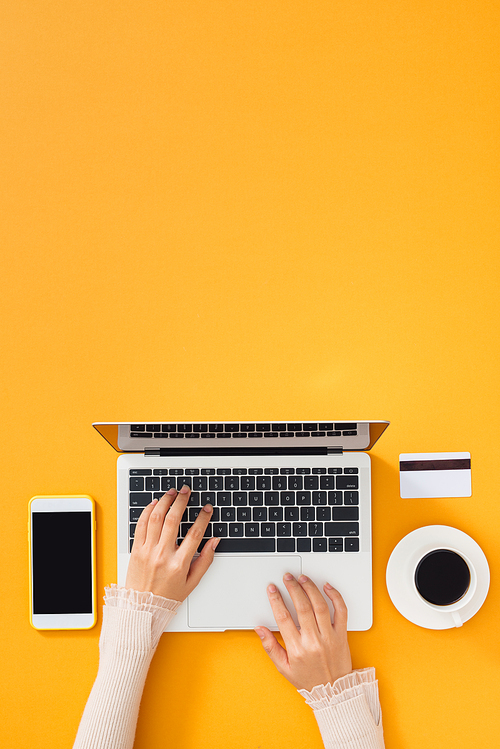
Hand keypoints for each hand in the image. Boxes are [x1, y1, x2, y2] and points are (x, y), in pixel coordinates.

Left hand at [125, 485, 218, 601]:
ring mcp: (147, 551)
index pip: (194, 534)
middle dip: (182, 501)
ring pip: (156, 518)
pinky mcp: (136, 550)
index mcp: (179, 564)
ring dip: (164, 501)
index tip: (207, 509)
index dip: (203, 518)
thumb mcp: (192, 582)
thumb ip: (205, 560)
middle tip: (187, 491)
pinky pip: (141, 525)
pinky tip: (154, 504)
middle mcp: (162, 555)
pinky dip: (147, 511)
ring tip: (171, 493)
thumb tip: (215, 541)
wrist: (141, 608)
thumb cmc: (167, 596)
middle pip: (173, 520)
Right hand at [255, 574, 352, 691]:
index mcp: (297, 649)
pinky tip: (327, 587)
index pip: (284, 618)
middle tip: (287, 578)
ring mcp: (329, 637)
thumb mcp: (284, 668)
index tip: (272, 589)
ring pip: (320, 605)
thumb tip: (260, 629)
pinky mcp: (342, 635)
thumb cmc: (309, 680)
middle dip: (293, 588)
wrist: (334, 693)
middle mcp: (314, 641)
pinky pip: (341, 611)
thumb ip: (270, 647)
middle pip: (302, 607)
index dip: (276, 600)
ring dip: (311, 588)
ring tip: (303, 578)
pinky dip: (335, 597)